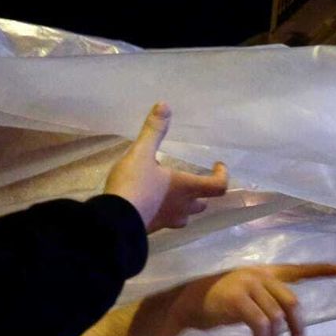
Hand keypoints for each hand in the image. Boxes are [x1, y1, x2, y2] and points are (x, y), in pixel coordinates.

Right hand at [103, 103, 228, 231]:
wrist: (113, 221)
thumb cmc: (134, 185)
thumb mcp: (141, 154)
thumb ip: (153, 131)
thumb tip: (164, 105)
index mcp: (186, 188)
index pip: (218, 186)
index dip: (222, 176)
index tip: (217, 165)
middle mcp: (182, 207)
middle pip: (202, 204)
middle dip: (201, 193)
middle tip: (193, 181)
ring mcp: (168, 221)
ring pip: (185, 216)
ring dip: (184, 206)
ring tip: (174, 194)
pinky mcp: (153, 229)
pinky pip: (166, 221)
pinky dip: (165, 212)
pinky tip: (152, 204)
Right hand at [171, 262, 335, 335]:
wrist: (189, 302)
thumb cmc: (219, 302)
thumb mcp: (247, 296)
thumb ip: (267, 301)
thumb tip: (286, 324)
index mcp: (264, 273)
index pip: (296, 269)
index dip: (319, 270)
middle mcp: (259, 275)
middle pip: (291, 301)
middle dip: (298, 324)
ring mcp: (247, 285)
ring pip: (276, 316)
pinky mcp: (237, 300)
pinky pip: (260, 323)